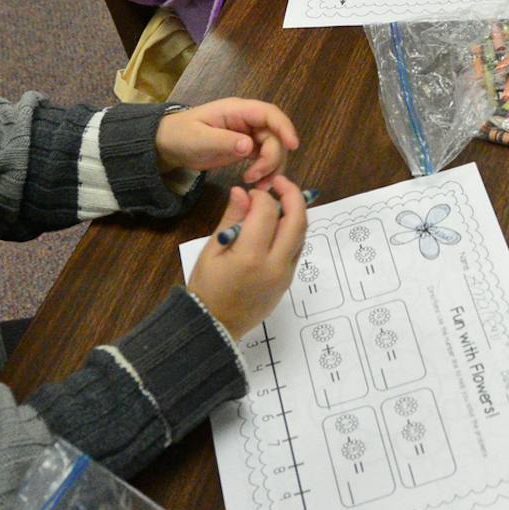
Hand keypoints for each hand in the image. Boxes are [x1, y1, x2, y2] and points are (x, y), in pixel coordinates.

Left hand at [156, 97, 299, 182]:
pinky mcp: (246, 148)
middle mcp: (248, 121)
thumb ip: (223, 141)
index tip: (293, 146)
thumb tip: (249, 146)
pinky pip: (265, 158)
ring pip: (273, 149)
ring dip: (271, 168)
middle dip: (272, 158)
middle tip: (255, 179)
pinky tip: (256, 184)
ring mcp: (248, 135)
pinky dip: (265, 172)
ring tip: (256, 186)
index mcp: (237, 110)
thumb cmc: (180, 135)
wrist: (167, 145)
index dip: (284, 128)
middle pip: (274, 136)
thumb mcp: (198, 139)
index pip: (269, 114)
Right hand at [185, 178, 308, 338]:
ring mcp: (285, 275)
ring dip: (295, 213)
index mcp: (251, 257)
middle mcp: (275, 265)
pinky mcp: (288, 281)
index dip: (260, 196)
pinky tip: (278, 224)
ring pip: (302, 235)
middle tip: (279, 182)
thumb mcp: (212, 251)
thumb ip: (231, 219)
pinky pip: (297, 249)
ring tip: (280, 200)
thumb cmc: (206, 289)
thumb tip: (241, 192)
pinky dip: (292, 231)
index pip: (267, 212)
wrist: (215, 327)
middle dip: (292, 195)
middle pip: (298, 221)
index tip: (248, 194)